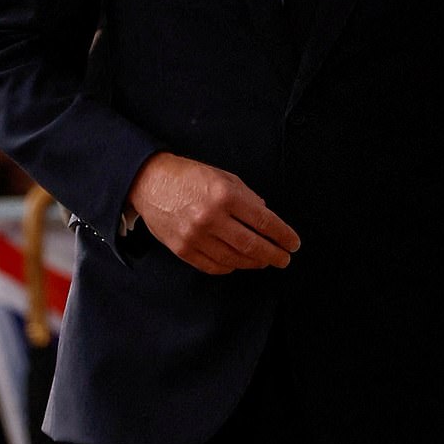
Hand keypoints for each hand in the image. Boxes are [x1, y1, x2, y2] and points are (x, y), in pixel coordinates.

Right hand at [126, 152, 300, 274]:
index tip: (293, 243)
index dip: (282, 235)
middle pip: (251, 245)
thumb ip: (247, 197)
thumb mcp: (224, 177)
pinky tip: (238, 262)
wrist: (150, 182)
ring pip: (234, 259)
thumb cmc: (189, 177)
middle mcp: (211, 217)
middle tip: (284, 259)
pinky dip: (230, 267)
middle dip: (273, 254)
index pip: (263, 221)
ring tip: (264, 260)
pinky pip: (213, 266)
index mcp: (225, 195)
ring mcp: (195, 236)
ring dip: (254, 262)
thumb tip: (265, 216)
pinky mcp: (182, 249)